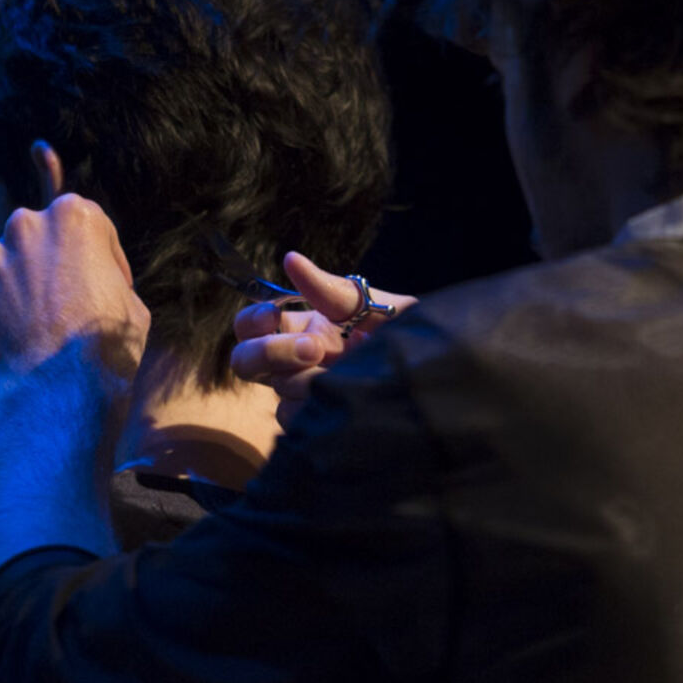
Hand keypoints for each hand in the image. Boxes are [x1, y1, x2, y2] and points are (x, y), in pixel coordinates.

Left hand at [0, 194, 150, 396]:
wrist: (62, 391)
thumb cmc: (107, 346)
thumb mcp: (131, 302)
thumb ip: (107, 278)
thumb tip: (96, 286)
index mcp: (74, 216)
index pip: (88, 227)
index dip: (100, 258)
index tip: (102, 285)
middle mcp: (26, 225)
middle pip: (39, 239)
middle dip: (50, 266)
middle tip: (64, 304)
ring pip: (3, 264)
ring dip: (15, 287)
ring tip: (32, 326)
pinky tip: (9, 338)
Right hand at [230, 252, 415, 425]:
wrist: (437, 368)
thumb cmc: (404, 331)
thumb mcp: (372, 305)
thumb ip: (331, 289)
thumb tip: (291, 260)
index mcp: (303, 327)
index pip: (251, 325)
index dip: (253, 320)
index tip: (273, 313)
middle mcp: (297, 362)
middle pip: (245, 362)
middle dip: (271, 353)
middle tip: (314, 349)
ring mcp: (306, 395)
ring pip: (278, 392)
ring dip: (308, 381)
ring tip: (350, 372)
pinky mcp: (318, 423)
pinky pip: (296, 420)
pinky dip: (318, 409)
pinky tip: (350, 395)